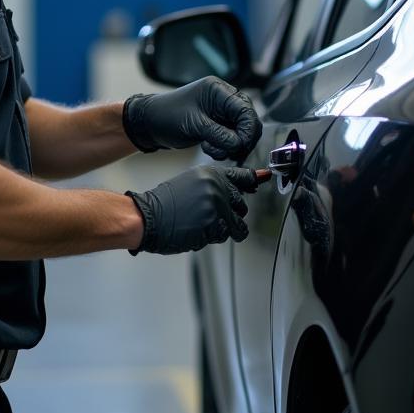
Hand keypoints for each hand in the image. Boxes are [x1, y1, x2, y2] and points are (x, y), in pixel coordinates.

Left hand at [122, 76, 262, 159]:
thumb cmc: (166, 117)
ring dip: (232, 144)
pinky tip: (210, 148)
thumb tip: (239, 144)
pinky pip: (232, 136)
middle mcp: (223, 97)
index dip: (247, 129)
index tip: (240, 146)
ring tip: (213, 150)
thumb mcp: (194, 125)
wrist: (150, 123)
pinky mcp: (218, 123)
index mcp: (218, 90)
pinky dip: (226, 146)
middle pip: (248, 119)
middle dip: (241, 139)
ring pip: (241, 130)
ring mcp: (221, 110)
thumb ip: (219, 134)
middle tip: (230, 152)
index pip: (245, 109)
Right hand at [126, 165, 264, 254]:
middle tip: (207, 215)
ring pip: (236, 224)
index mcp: (212, 174)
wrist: (148, 217)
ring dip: (223, 228)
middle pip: (241, 205)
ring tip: (202, 224)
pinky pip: (224, 236)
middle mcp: (218, 187)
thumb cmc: (165, 203)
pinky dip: (213, 238)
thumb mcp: (192, 183)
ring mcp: (217, 206)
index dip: (254, 179)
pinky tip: (197, 231)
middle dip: (229, 214)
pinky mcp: (214, 224)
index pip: (242, 176)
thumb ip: (216, 185)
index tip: (265, 177)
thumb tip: (242, 191)